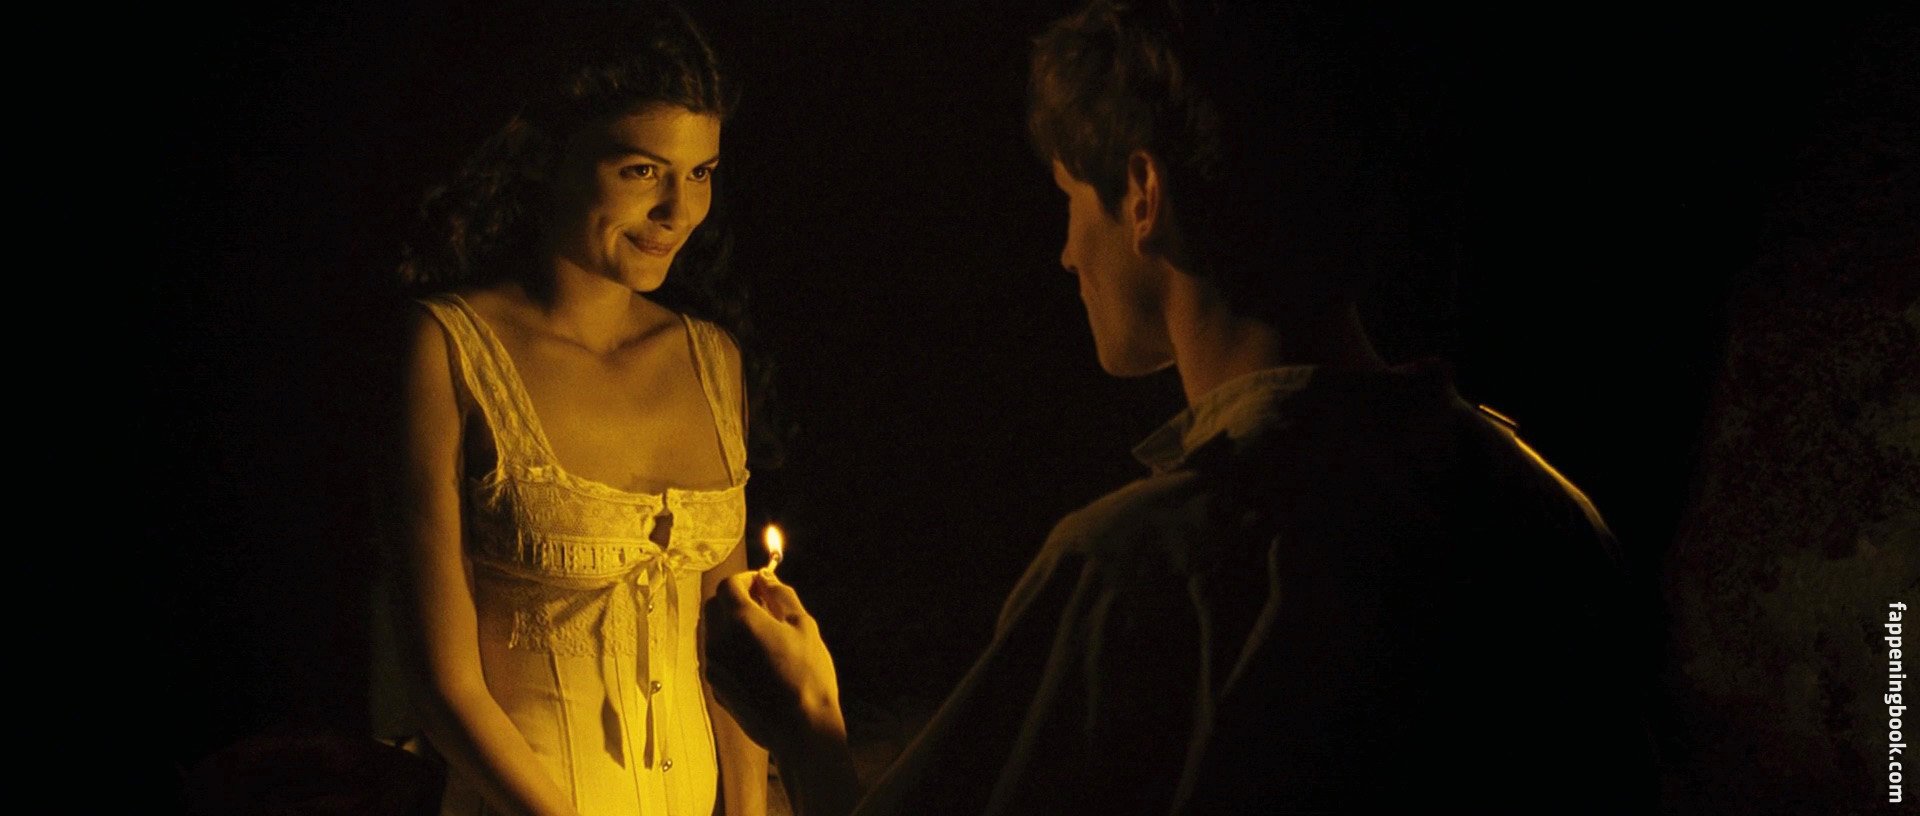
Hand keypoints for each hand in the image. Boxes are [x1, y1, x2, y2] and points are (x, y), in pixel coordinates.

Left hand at [702, 572, 845, 756]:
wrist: (800, 729)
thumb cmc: (808, 676)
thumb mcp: (804, 627)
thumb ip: (781, 595)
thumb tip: (767, 577)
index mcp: (741, 621)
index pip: (729, 585)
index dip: (745, 578)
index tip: (762, 582)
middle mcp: (719, 641)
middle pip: (714, 605)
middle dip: (734, 598)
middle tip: (762, 604)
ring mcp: (713, 666)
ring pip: (713, 631)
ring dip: (731, 623)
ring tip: (762, 634)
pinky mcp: (715, 687)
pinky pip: (717, 656)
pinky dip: (730, 647)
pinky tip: (756, 660)